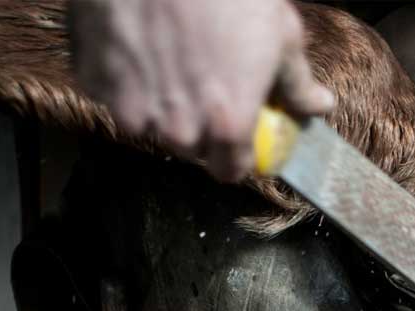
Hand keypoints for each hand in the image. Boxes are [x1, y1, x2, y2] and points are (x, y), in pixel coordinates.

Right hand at [69, 0, 334, 180]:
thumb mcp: (282, 36)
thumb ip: (298, 83)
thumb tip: (319, 106)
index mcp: (228, 127)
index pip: (230, 171)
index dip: (236, 155)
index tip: (239, 136)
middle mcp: (177, 129)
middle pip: (189, 149)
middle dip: (199, 127)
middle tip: (206, 86)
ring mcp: (130, 107)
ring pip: (147, 125)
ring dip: (160, 105)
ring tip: (172, 61)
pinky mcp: (94, 81)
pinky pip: (112, 94)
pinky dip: (125, 77)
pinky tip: (140, 45)